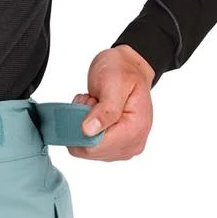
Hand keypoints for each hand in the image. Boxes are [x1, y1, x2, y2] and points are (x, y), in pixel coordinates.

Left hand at [68, 44, 154, 160]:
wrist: (128, 67)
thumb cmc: (122, 71)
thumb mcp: (113, 83)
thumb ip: (105, 110)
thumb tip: (89, 131)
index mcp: (135, 130)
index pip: (95, 147)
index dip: (81, 127)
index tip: (89, 103)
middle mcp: (132, 144)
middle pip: (89, 151)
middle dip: (82, 126)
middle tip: (91, 102)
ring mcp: (124, 148)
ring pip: (86, 150)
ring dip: (82, 127)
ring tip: (94, 105)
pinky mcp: (115, 147)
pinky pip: (89, 147)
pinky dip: (85, 130)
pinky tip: (93, 114)